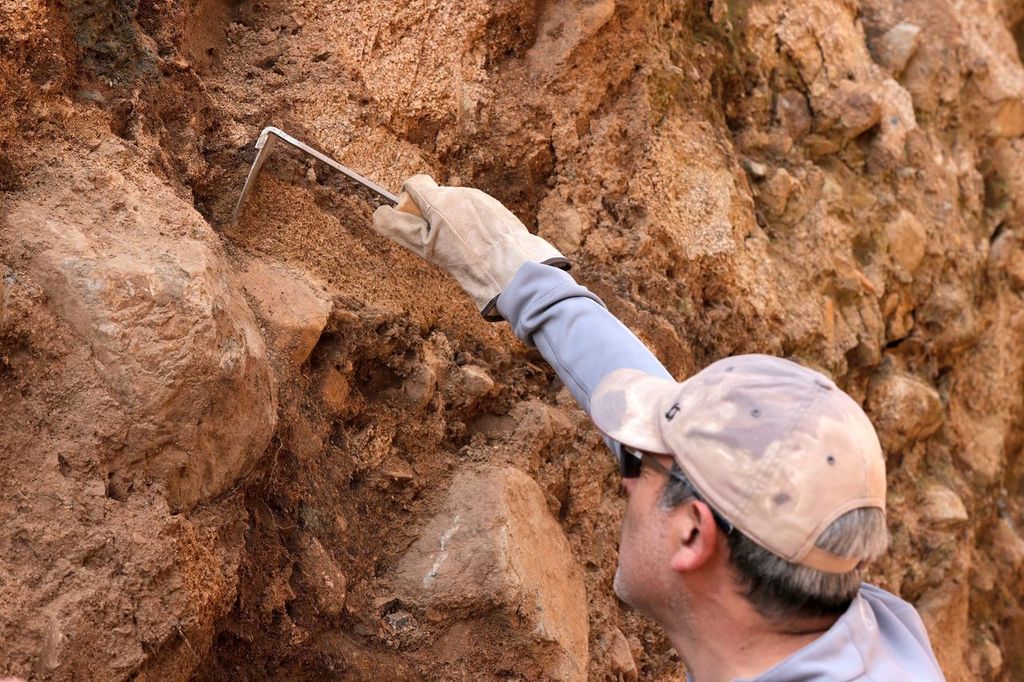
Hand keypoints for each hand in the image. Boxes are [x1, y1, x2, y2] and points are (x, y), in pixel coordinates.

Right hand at [372, 175, 567, 319]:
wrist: (513, 268)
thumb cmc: (467, 261)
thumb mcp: (426, 248)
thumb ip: (401, 229)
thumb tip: (379, 214)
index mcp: (439, 201)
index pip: (415, 183)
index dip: (408, 197)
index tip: (410, 214)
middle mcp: (461, 194)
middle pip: (438, 197)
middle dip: (433, 215)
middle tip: (438, 243)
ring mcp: (483, 201)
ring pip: (459, 206)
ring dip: (454, 221)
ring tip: (463, 250)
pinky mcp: (499, 210)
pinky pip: (479, 214)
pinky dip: (474, 226)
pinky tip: (479, 248)